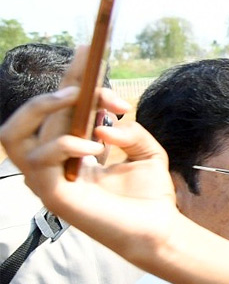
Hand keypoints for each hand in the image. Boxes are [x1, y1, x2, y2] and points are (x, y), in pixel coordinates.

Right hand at [0, 50, 180, 263]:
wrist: (159, 231)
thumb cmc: (150, 197)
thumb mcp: (146, 151)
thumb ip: (129, 130)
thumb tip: (106, 122)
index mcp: (68, 151)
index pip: (57, 108)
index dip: (69, 78)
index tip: (89, 51)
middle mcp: (50, 163)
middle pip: (32, 114)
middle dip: (59, 88)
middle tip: (87, 79)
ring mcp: (46, 179)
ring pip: (13, 135)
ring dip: (42, 108)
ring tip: (77, 99)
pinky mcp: (52, 195)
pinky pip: (38, 161)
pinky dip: (64, 144)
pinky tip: (94, 145)